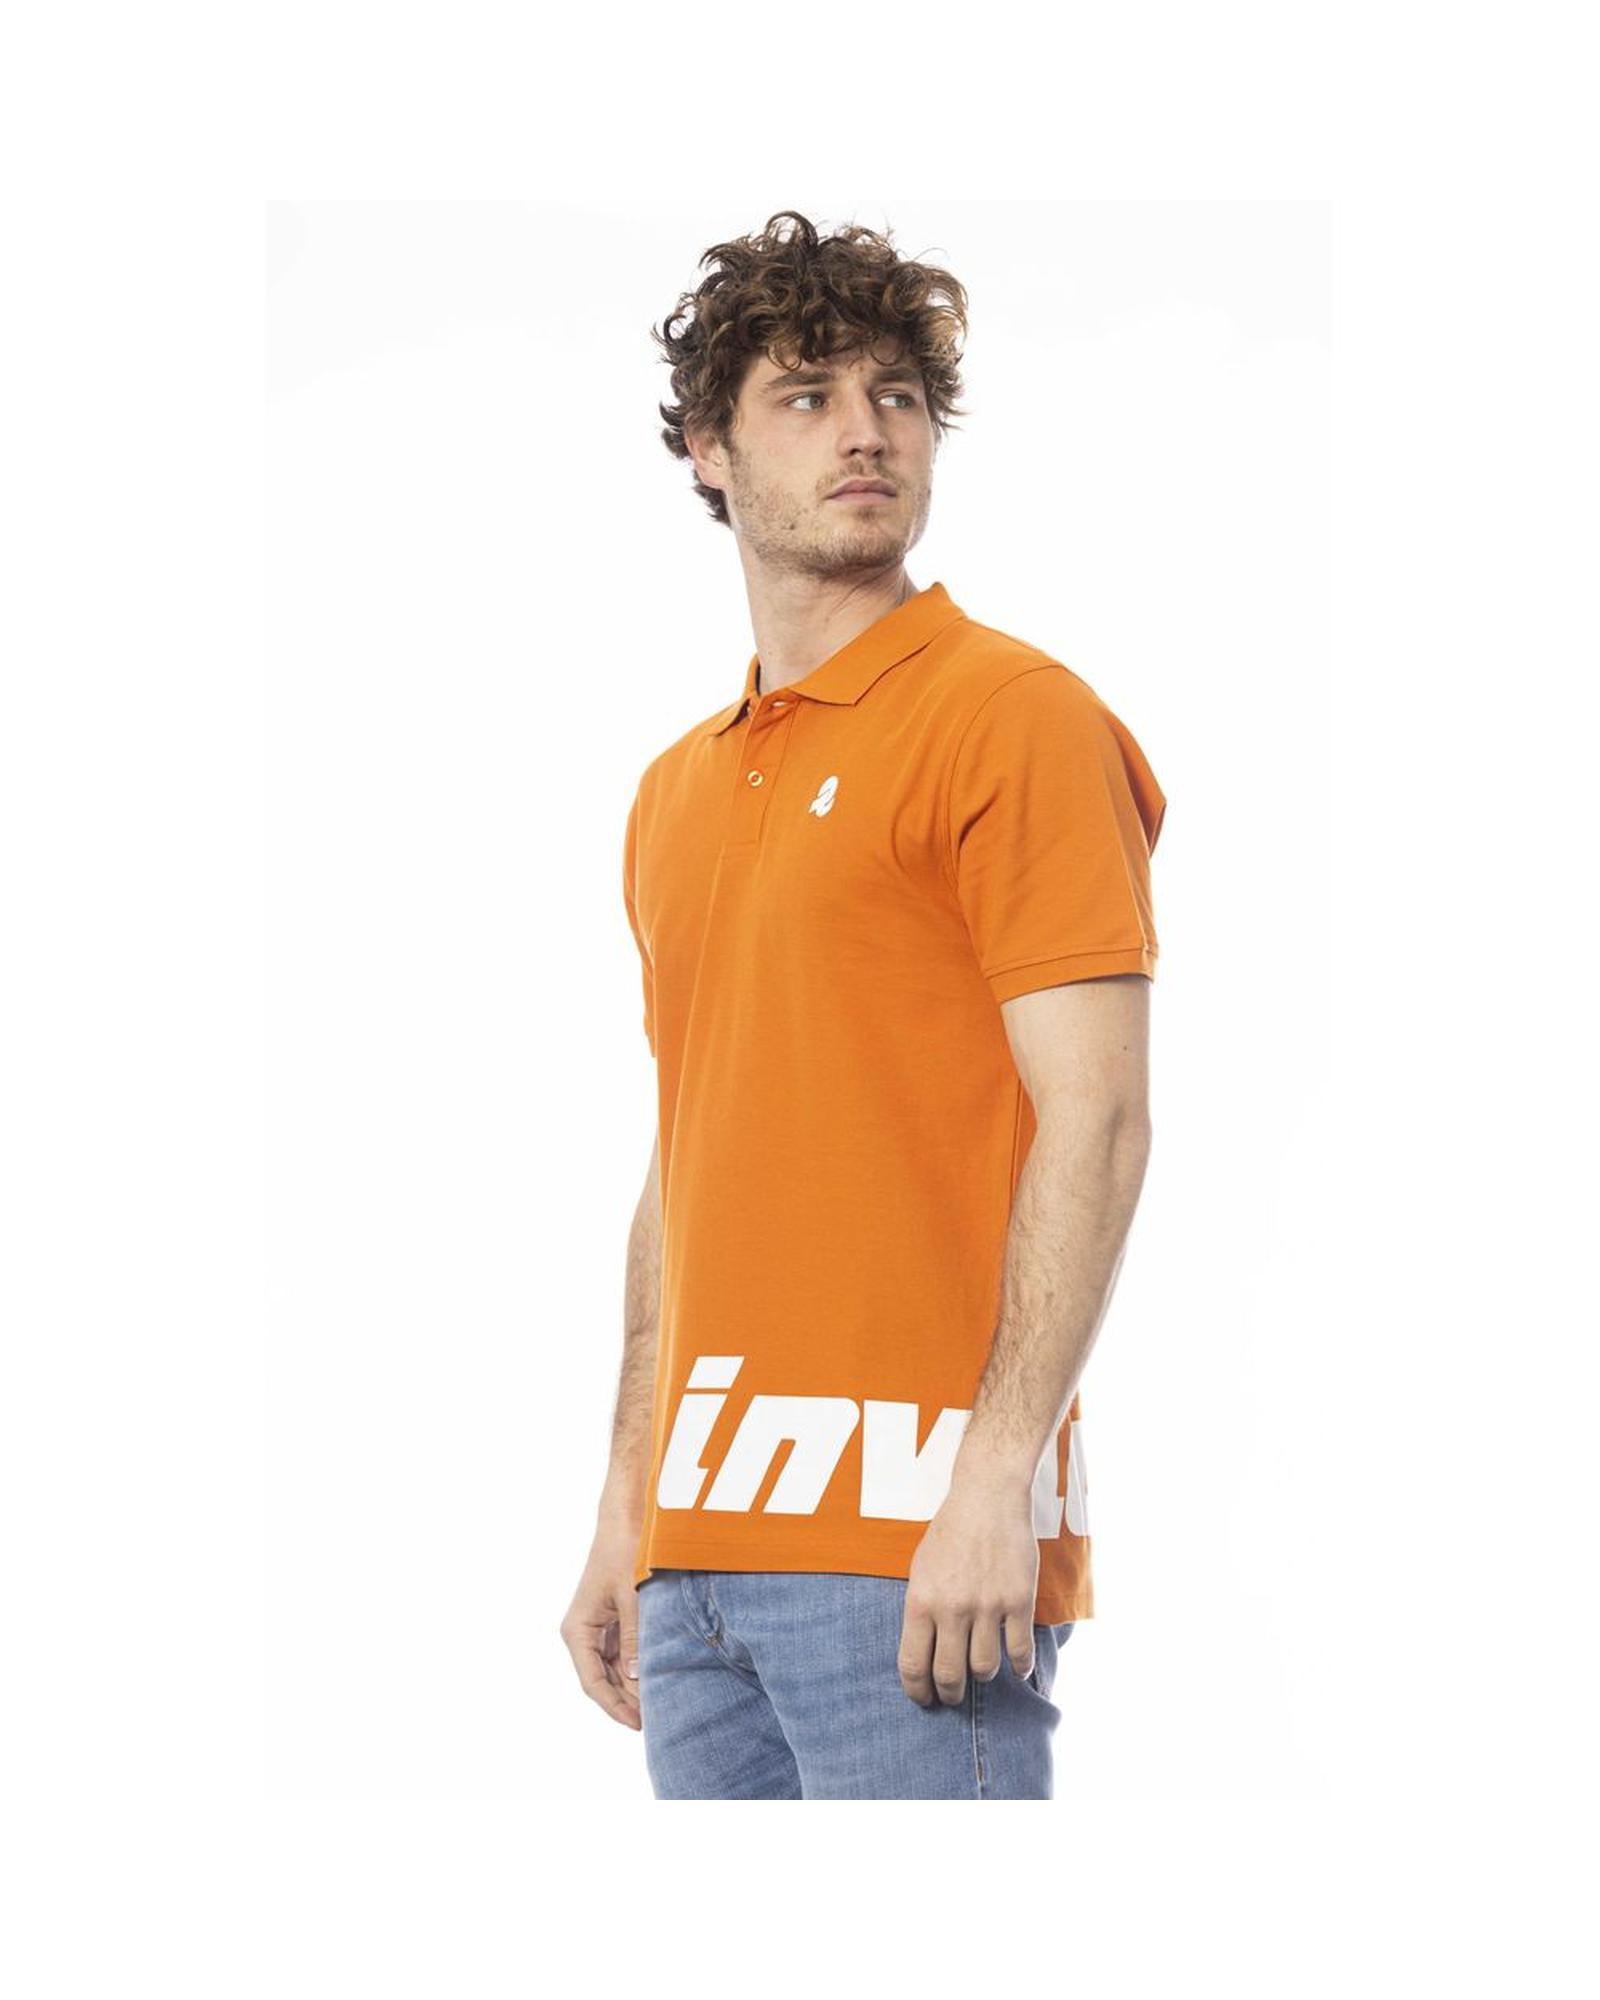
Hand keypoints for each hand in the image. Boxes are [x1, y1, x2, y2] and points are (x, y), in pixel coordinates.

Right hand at [559, 1516, 644, 1730]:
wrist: (626, 1518)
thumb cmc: (624, 1551)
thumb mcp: (631, 1595)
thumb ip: (634, 1637)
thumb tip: (634, 1677)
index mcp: (577, 1630)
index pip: (593, 1682)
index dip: (614, 1706)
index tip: (638, 1723)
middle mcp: (583, 1634)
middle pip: (603, 1680)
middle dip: (627, 1700)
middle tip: (657, 1719)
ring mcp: (597, 1629)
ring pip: (614, 1670)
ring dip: (633, 1686)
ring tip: (660, 1704)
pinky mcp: (612, 1621)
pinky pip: (622, 1654)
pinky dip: (637, 1667)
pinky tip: (657, 1678)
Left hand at [898, 1477, 1039, 1706]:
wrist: (987, 1497)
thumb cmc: (950, 1533)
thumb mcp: (920, 1569)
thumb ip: (922, 1611)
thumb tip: (924, 1653)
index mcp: (921, 1601)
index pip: (914, 1665)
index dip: (918, 1692)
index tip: (924, 1699)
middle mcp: (952, 1608)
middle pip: (950, 1676)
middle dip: (950, 1694)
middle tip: (953, 1695)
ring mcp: (987, 1606)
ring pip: (985, 1669)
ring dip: (982, 1676)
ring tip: (981, 1670)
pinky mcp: (1018, 1601)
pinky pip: (1019, 1652)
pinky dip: (1018, 1667)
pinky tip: (1015, 1666)